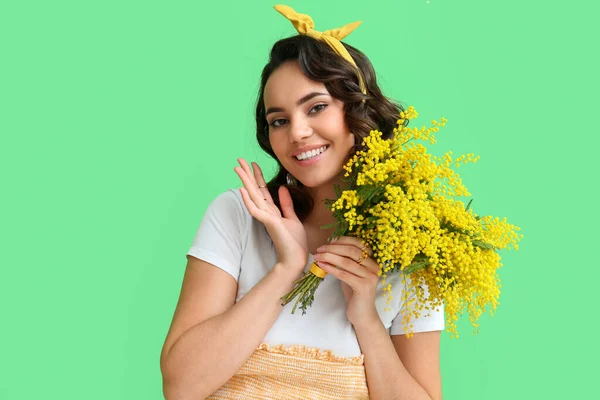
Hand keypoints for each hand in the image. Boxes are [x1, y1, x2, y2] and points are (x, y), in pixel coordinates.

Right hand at [234, 158, 307, 273]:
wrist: (296, 258)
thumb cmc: (295, 242)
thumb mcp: (292, 218)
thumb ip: (286, 204)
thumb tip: (281, 188)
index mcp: (272, 211)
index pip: (262, 190)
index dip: (258, 177)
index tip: (253, 164)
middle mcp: (266, 212)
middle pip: (254, 189)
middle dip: (247, 174)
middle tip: (239, 160)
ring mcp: (266, 217)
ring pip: (252, 196)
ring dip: (245, 181)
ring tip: (237, 168)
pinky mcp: (268, 223)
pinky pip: (255, 210)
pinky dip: (248, 200)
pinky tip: (242, 189)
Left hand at [312, 236, 380, 325]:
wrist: (362, 314)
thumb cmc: (355, 292)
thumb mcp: (351, 272)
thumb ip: (346, 260)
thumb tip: (329, 247)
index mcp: (373, 260)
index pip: (358, 243)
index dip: (343, 240)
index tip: (329, 241)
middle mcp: (374, 267)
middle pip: (352, 251)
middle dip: (333, 248)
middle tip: (319, 249)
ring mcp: (370, 277)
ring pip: (346, 262)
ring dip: (329, 257)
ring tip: (317, 256)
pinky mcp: (363, 287)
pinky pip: (344, 274)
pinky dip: (331, 268)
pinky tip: (322, 266)